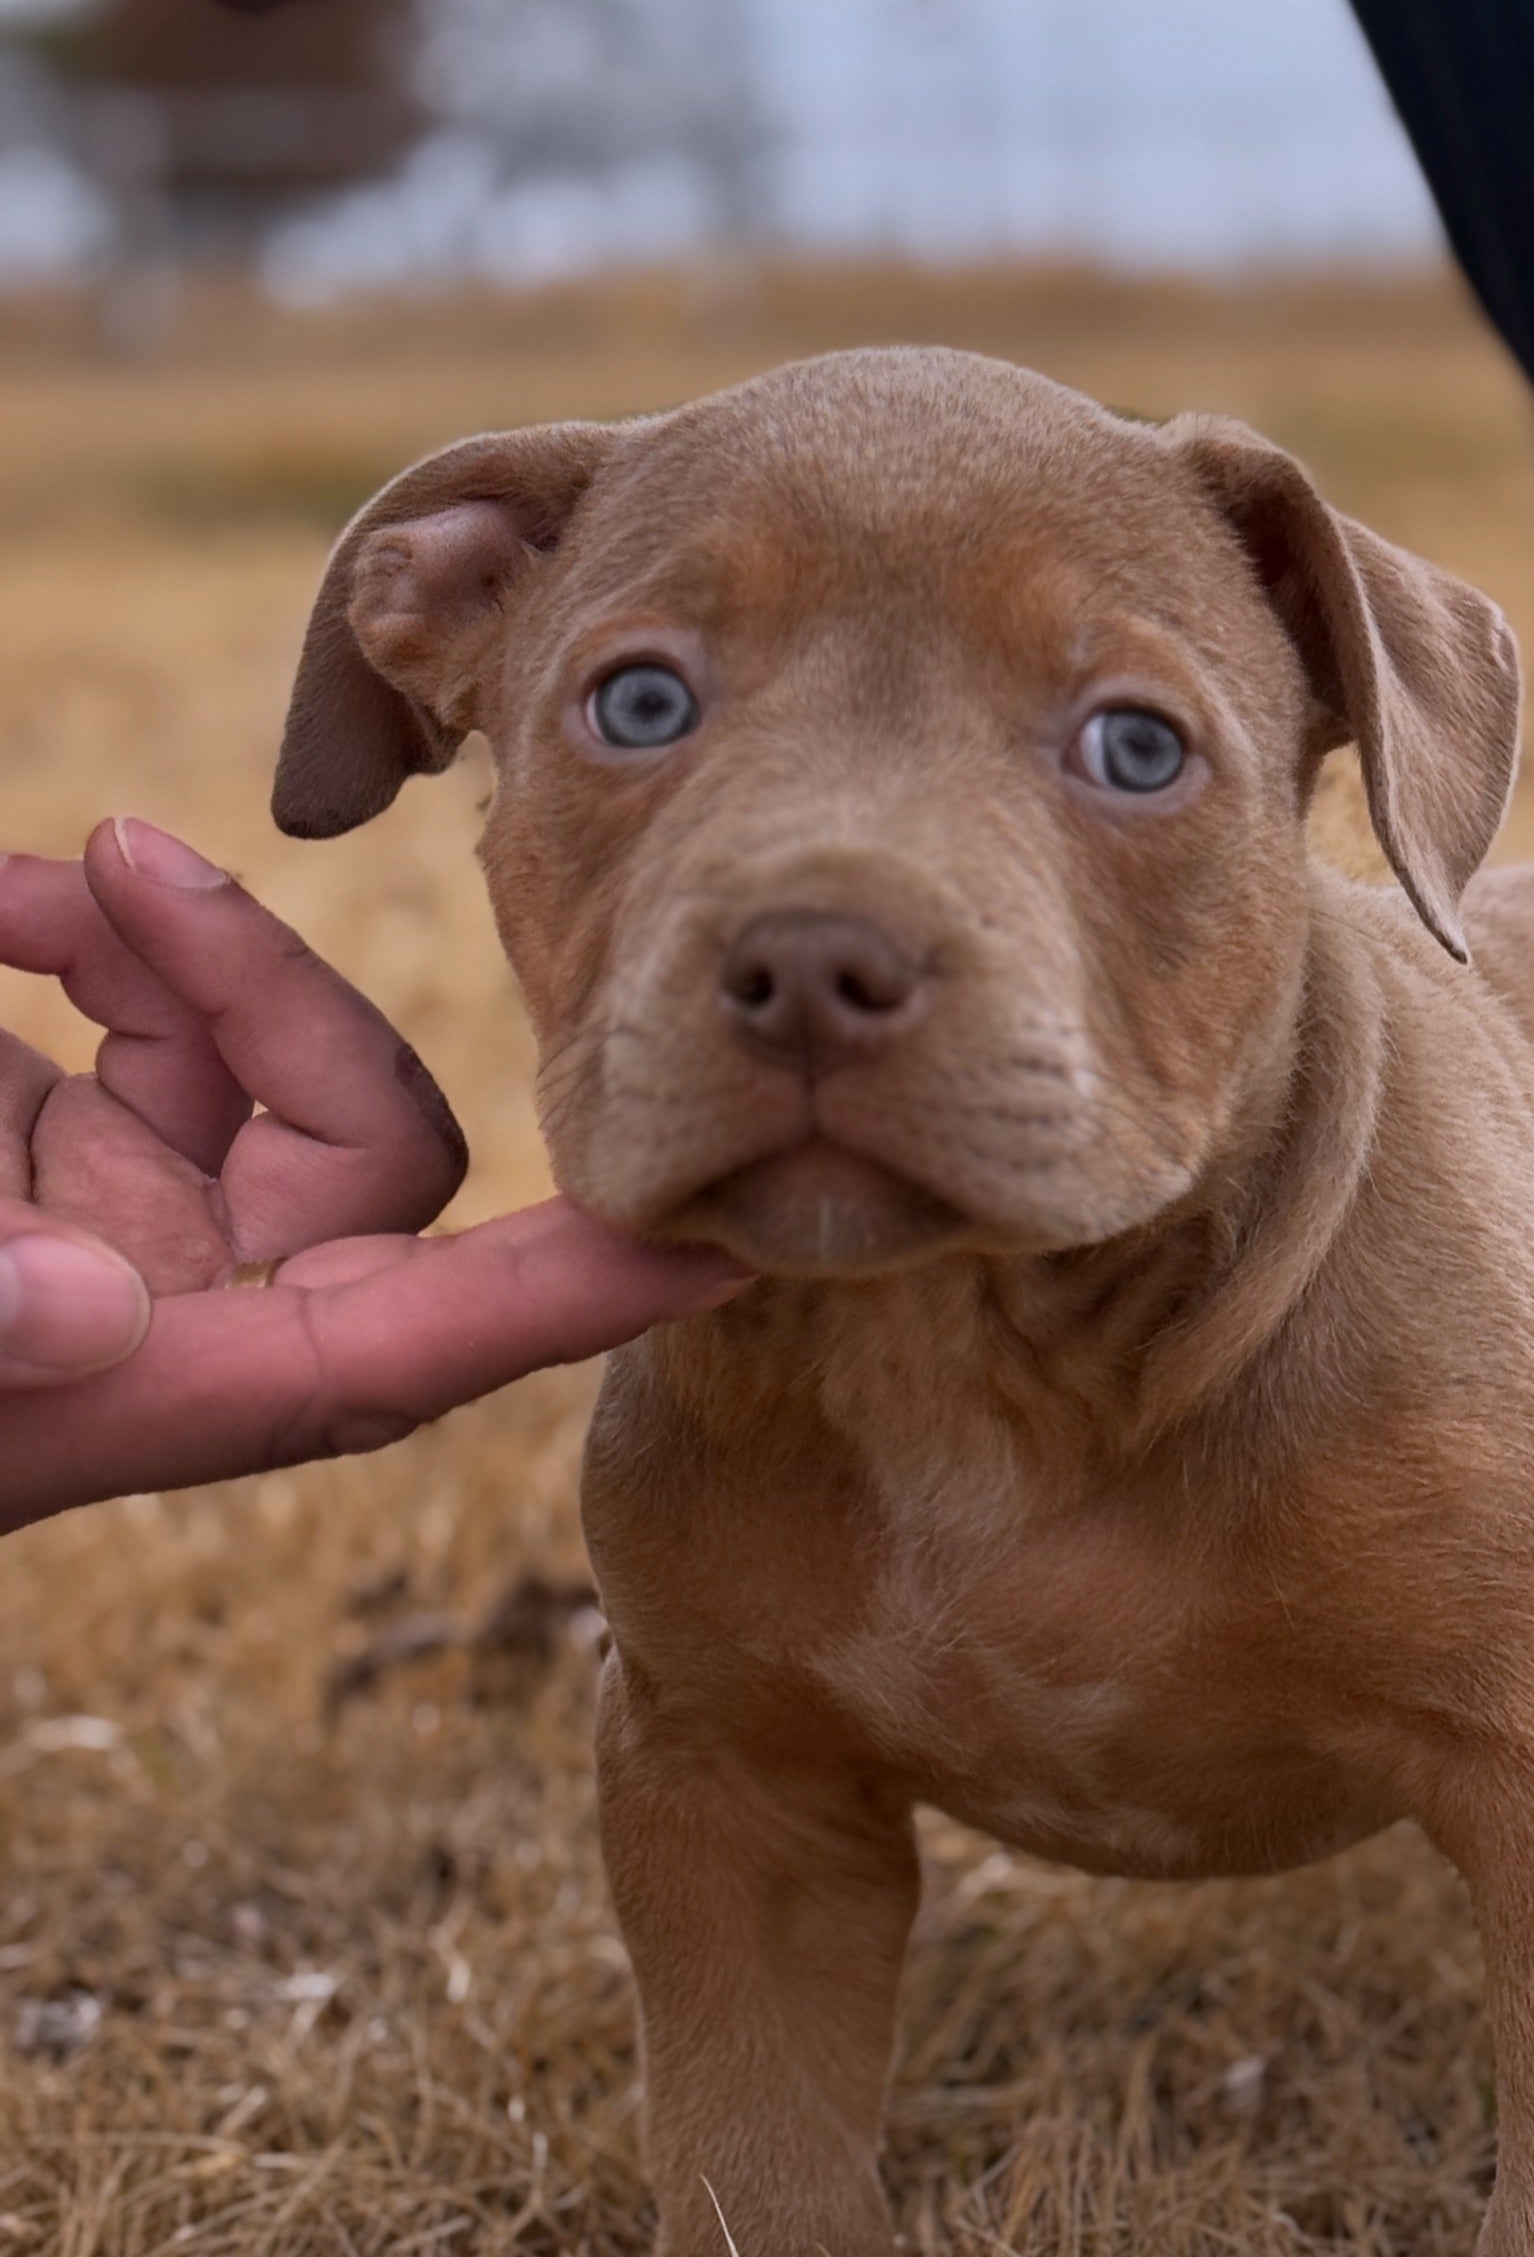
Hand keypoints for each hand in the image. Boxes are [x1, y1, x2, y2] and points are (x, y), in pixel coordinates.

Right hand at [0, 817, 740, 1532]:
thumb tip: (92, 1312)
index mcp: (165, 1390)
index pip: (425, 1345)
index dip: (582, 1294)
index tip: (738, 1241)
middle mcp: (179, 1313)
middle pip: (366, 1143)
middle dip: (276, 991)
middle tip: (132, 866)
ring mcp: (127, 1227)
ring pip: (265, 1064)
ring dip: (176, 948)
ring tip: (53, 875)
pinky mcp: (54, 1156)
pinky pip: (138, 1032)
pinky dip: (81, 943)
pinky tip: (11, 901)